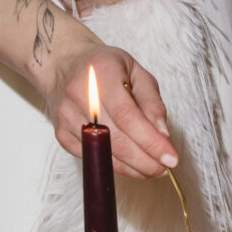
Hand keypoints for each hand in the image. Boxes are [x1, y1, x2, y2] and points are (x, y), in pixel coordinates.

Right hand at [44, 41, 176, 178]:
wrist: (64, 64)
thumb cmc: (105, 67)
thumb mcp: (136, 72)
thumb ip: (151, 102)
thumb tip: (162, 134)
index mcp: (101, 72)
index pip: (127, 115)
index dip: (150, 141)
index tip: (170, 158)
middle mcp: (79, 94)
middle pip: (115, 139)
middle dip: (145, 160)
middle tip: (164, 167)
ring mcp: (66, 116)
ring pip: (103, 153)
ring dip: (132, 167)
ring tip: (152, 167)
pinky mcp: (61, 133)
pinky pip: (91, 157)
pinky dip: (114, 165)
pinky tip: (130, 163)